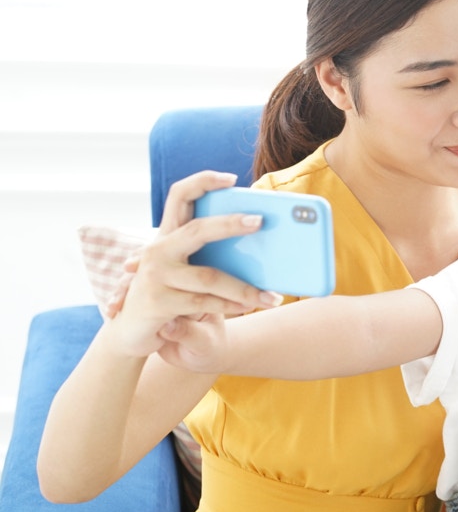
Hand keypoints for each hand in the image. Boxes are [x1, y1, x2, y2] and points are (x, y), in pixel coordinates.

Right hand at [106, 171, 281, 356]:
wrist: (133, 333)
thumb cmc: (172, 298)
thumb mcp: (190, 275)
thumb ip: (211, 259)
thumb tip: (260, 249)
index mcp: (167, 236)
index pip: (180, 195)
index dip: (203, 181)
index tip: (231, 178)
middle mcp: (158, 250)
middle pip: (197, 230)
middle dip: (230, 224)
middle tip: (260, 221)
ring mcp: (155, 275)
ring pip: (210, 277)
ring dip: (245, 289)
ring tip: (271, 297)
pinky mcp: (157, 302)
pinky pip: (204, 303)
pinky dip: (230, 306)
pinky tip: (248, 308)